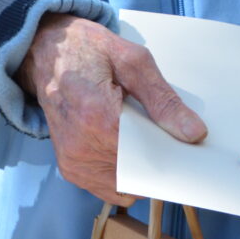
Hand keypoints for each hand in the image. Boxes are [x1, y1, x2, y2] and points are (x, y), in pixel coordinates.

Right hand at [18, 14, 205, 204]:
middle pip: (140, 173)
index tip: (183, 144)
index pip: (148, 156)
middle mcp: (81, 146)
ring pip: (127, 186)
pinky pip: (109, 188)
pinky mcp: (70, 168)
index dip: (170, 152)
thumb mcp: (133, 60)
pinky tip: (123, 148)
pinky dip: (123, 174)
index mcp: (97, 116)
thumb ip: (163, 99)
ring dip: (139, 169)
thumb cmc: (88, 50)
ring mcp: (73, 161)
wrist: (46, 52)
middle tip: (161, 135)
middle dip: (157, 160)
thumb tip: (194, 133)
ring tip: (136, 136)